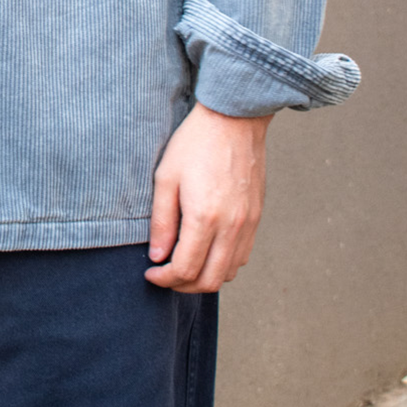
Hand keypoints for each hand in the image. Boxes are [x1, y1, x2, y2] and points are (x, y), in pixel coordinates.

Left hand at [144, 102, 268, 293]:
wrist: (234, 120)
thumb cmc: (195, 143)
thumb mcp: (165, 178)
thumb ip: (162, 221)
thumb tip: (158, 257)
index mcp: (205, 217)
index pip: (185, 270)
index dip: (164, 279)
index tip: (151, 272)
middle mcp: (231, 226)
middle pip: (209, 281)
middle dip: (182, 286)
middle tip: (165, 275)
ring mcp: (248, 223)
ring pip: (228, 273)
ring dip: (204, 277)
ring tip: (183, 264)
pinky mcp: (256, 217)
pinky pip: (242, 256)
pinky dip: (223, 264)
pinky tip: (206, 250)